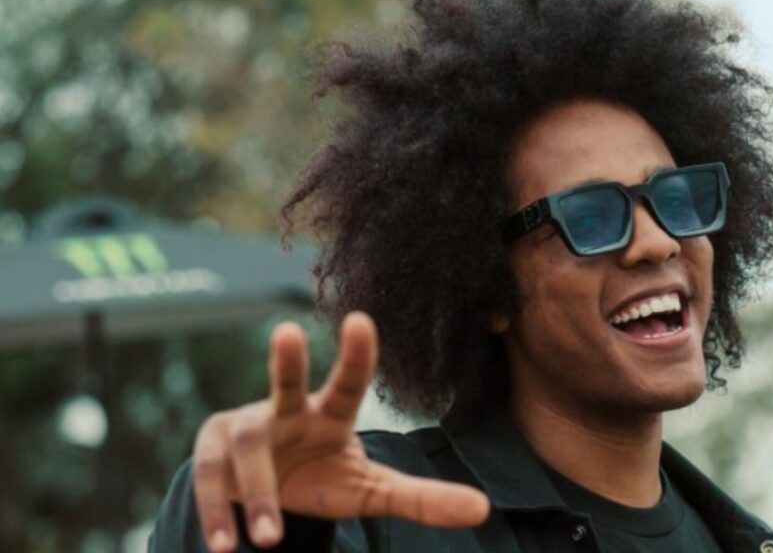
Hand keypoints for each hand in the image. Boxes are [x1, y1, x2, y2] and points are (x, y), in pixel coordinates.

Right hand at [191, 312, 489, 551]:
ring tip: (268, 541)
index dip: (357, 354)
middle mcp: (286, 411)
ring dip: (258, 494)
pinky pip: (211, 480)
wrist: (262, 492)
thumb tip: (483, 510)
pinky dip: (216, 512)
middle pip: (285, 383)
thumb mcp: (369, 491)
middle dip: (287, 360)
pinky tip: (225, 546)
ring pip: (247, 451)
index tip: (361, 319)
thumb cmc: (322, 477)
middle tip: (286, 330)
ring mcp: (244, 428)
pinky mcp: (210, 453)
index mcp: (330, 415)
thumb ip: (420, 498)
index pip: (349, 382)